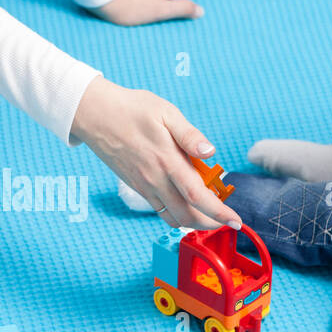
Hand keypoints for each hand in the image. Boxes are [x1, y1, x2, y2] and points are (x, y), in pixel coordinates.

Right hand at [71, 75, 241, 229]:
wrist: (95, 115)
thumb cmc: (132, 109)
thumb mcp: (166, 112)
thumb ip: (190, 135)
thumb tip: (211, 152)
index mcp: (167, 160)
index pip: (198, 196)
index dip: (219, 212)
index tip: (236, 220)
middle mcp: (155, 179)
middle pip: (187, 215)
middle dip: (211, 223)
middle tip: (226, 219)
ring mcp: (144, 186)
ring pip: (172, 217)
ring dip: (194, 222)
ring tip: (209, 214)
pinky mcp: (136, 186)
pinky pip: (159, 210)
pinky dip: (176, 215)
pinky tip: (185, 204)